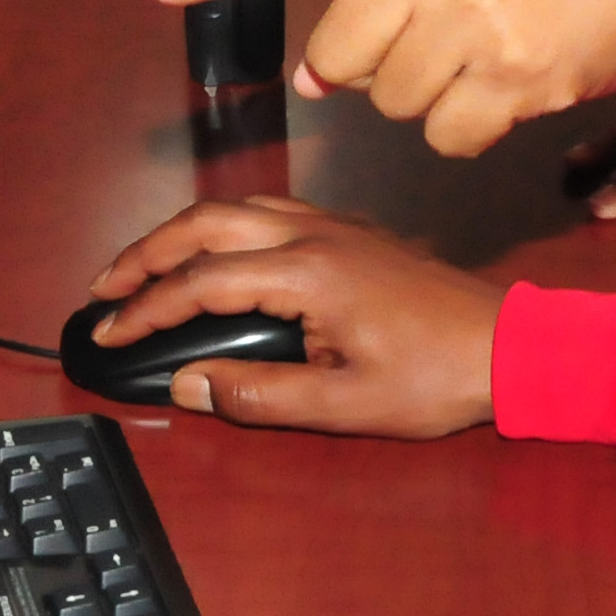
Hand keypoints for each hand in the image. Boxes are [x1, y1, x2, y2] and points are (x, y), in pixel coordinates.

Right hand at [79, 196, 500, 436]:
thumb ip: (260, 396)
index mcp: (307, 273)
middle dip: (144, 253)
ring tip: (142, 268)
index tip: (108, 334)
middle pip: (204, 223)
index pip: (199, 282)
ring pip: (235, 208)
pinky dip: (220, 227)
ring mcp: (334, 225)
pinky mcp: (351, 232)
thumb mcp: (345, 406)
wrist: (512, 346)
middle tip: (103, 289)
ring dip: (179, 233)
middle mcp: (314, 234)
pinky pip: (266, 211)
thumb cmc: (437, 378)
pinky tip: (213, 255)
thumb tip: (189, 386)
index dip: (144, 310)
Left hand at [142, 0, 615, 160]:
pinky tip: (510, 84)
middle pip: (339, 61)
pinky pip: (445, 137)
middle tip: (440, 37)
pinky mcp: (511, 77)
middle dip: (376, 69)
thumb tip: (315, 78)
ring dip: (429, 99)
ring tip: (488, 49)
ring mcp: (469, 20)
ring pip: (390, 106)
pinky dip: (469, 129)